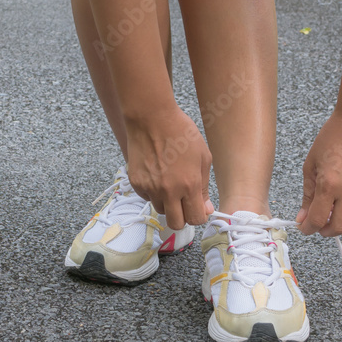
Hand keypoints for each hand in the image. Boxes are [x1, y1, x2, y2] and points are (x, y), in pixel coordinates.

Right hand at [124, 106, 213, 229]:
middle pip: (175, 223)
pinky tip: (157, 174)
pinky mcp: (136, 183)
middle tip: (184, 203)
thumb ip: (204, 187)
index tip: (198, 208)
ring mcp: (150, 188)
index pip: (196, 219)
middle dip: (182, 217)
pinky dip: (153, 192)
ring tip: (169, 182)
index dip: (199, 215)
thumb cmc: (181, 133)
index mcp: (189, 185)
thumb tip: (206, 209)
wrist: (152, 118)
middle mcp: (168, 191)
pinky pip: (147, 197)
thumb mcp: (203, 157)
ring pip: (160, 209)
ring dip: (167, 203)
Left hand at [296, 110, 341, 236]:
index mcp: (329, 185)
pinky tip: (338, 201)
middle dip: (324, 232)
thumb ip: (307, 194)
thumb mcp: (310, 165)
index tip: (302, 227)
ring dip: (338, 225)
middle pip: (339, 229)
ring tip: (327, 214)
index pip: (318, 220)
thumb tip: (303, 216)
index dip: (307, 228)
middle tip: (315, 225)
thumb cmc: (332, 137)